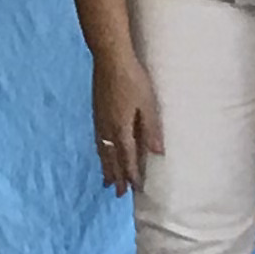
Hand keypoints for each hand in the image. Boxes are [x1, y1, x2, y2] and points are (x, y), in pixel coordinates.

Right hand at [91, 50, 161, 197]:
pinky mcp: (97, 113)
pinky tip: (102, 153)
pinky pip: (98, 141)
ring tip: (107, 180)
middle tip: (118, 193)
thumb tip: (157, 153)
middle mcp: (108, 129)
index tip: (135, 189)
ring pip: (103, 151)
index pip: (128, 158)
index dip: (132, 174)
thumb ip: (151, 129)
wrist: (109, 59)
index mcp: (121, 129)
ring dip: (106, 167)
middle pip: (112, 159)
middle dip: (116, 176)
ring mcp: (100, 121)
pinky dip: (101, 153)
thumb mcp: (148, 104)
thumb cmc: (133, 79)